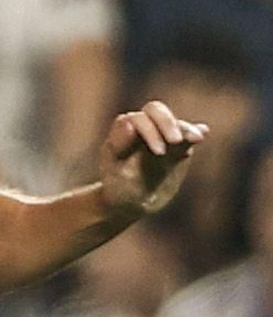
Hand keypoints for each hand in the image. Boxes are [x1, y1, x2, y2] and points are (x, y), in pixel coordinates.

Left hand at [98, 101, 207, 219]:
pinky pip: (188, 136)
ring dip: (186, 129)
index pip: (139, 119)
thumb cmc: (118, 188)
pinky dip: (196, 132)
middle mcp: (142, 129)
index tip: (159, 152)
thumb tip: (127, 120)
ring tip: (196, 138)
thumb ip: (116, 145)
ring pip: (175, 124)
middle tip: (175, 141)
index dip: (150, 131)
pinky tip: (202, 133)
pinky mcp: (177, 148)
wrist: (131, 204)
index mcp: (124, 131)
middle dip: (167, 123)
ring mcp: (161, 137)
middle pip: (156, 111)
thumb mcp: (114, 172)